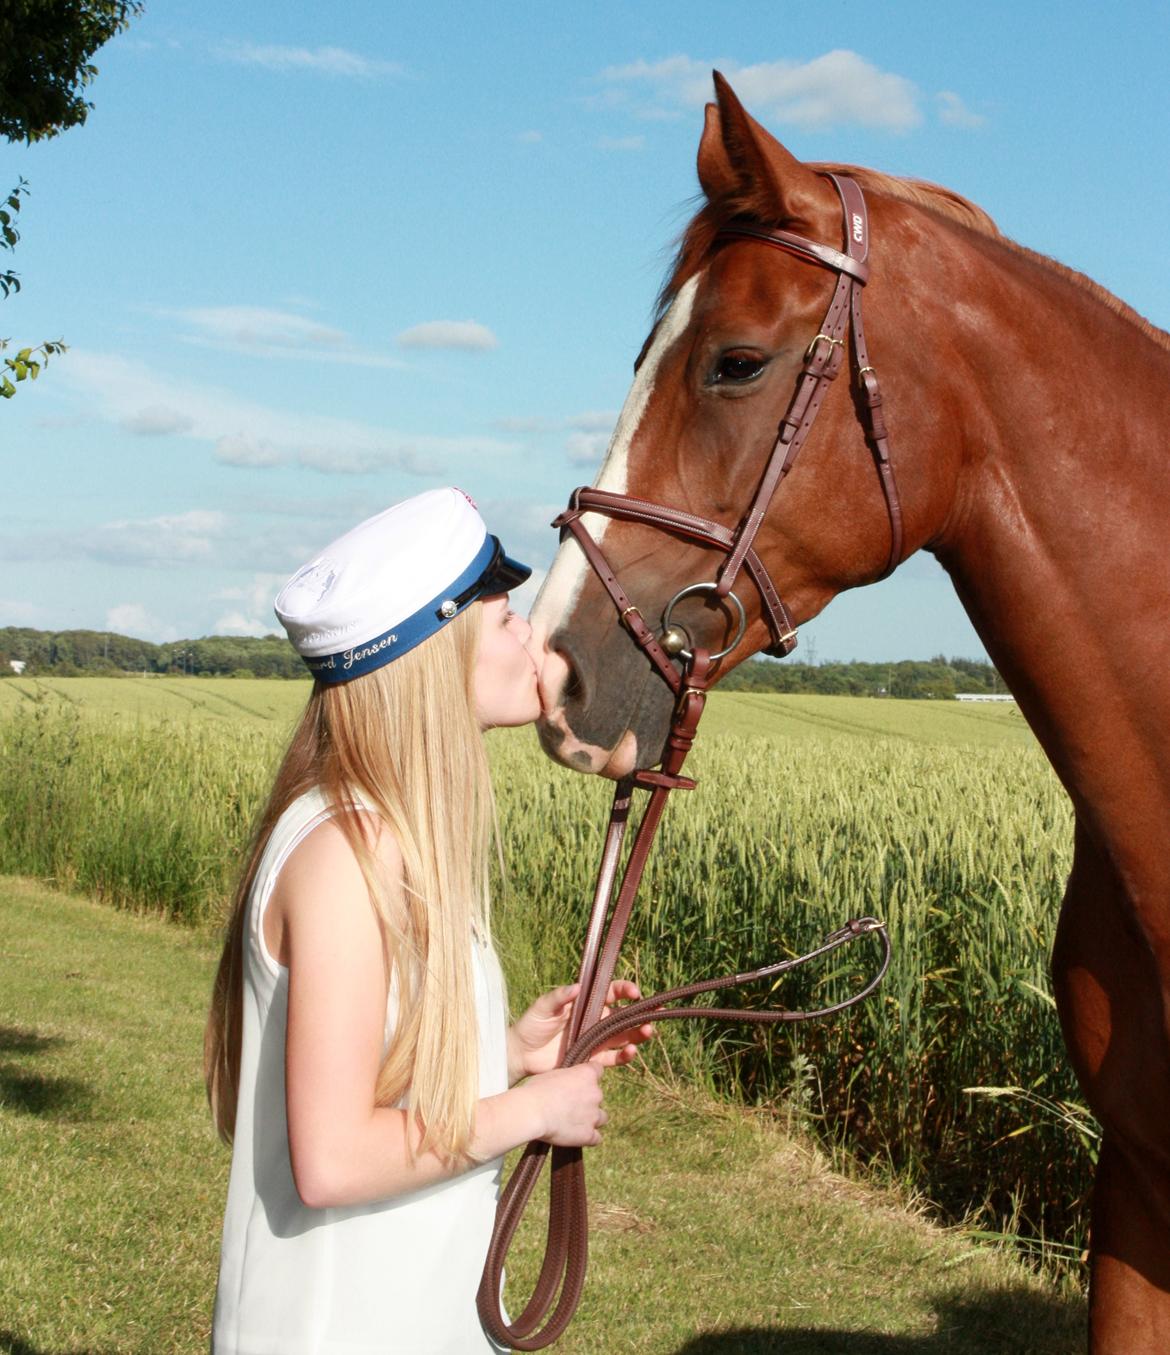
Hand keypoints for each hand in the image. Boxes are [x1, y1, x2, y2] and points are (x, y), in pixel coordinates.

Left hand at [507, 980, 654, 1083]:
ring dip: (638, 1034)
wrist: (522, 1054)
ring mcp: (596, 1040)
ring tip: (648, 1032)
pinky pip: (614, 1057)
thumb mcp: (543, 1007)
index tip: (634, 992)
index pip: (611, 992)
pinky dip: (625, 1055)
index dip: (625, 990)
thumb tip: (576, 987)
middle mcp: (596, 1020)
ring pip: (625, 1036)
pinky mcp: (593, 1059)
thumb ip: (559, 997)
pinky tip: (631, 1052)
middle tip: (657, 1012)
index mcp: (587, 1003)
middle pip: (625, 1015)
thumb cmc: (531, 1025)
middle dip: (642, 1013)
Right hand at [521, 1064, 606, 1147]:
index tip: (578, 1082)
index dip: (588, 1077)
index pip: (598, 1070)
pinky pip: (596, 1138)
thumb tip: (568, 1083)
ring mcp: (594, 1115)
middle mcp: (596, 1093)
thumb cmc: (537, 1090)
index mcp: (587, 1074)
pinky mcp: (589, 1135)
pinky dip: (588, 1137)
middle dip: (587, 1100)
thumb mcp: (553, 1074)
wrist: (533, 1111)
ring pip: (602, 1118)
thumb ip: (567, 1077)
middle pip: (598, 1096)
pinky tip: (576, 1136)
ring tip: (574, 1122)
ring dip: (591, 1119)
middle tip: (569, 1105)